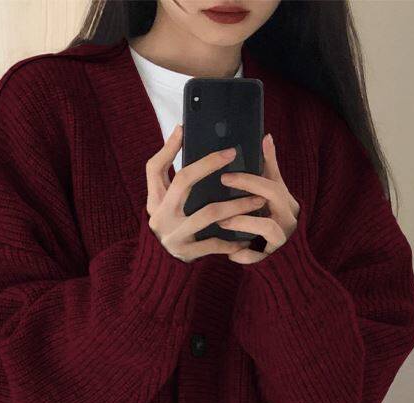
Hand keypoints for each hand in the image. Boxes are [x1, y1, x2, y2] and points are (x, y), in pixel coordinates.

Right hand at [145, 125, 267, 262]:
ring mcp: (174, 235)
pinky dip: (233, 238)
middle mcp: (161, 216)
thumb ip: (166, 165)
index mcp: (154, 199)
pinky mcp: (187, 252)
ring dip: (236, 205)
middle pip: (184, 182)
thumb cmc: (167, 219)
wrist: (160, 262)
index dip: (171, 148)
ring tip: (258, 200)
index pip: (157, 168)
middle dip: (209, 165)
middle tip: (235, 156)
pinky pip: (215, 243)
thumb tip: (181, 130)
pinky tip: (249, 234)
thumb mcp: (160, 196)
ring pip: (209, 213)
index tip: (192, 133)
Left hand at [217, 133, 300, 263]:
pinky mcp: (273, 258)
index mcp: (287, 202)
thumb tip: (266, 137)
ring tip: (222, 222)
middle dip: (245, 192)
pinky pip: (258, 257)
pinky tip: (230, 253)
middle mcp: (289, 219)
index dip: (249, 179)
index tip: (225, 176)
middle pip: (272, 198)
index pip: (271, 184)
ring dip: (243, 222)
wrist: (286, 259)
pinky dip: (244, 255)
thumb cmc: (274, 219)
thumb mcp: (274, 193)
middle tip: (221, 192)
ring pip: (268, 227)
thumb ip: (270, 168)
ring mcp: (283, 238)